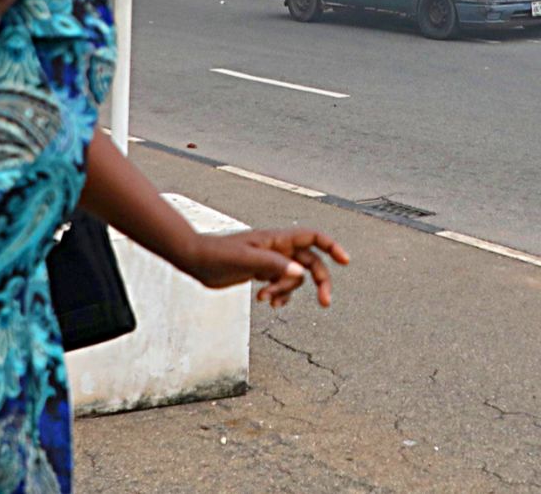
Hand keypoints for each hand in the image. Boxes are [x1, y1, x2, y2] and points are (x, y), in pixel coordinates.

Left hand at [182, 229, 350, 308]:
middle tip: (325, 303)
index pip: (313, 237)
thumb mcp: (245, 261)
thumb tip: (299, 273)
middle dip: (319, 282)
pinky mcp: (261, 272)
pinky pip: (282, 284)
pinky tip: (270, 304)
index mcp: (276, 239)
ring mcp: (270, 260)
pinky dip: (280, 295)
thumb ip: (273, 265)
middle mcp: (277, 248)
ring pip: (294, 277)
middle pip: (310, 262)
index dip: (332, 246)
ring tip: (267, 299)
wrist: (195, 260)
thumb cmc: (216, 255)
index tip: (345, 262)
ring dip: (287, 291)